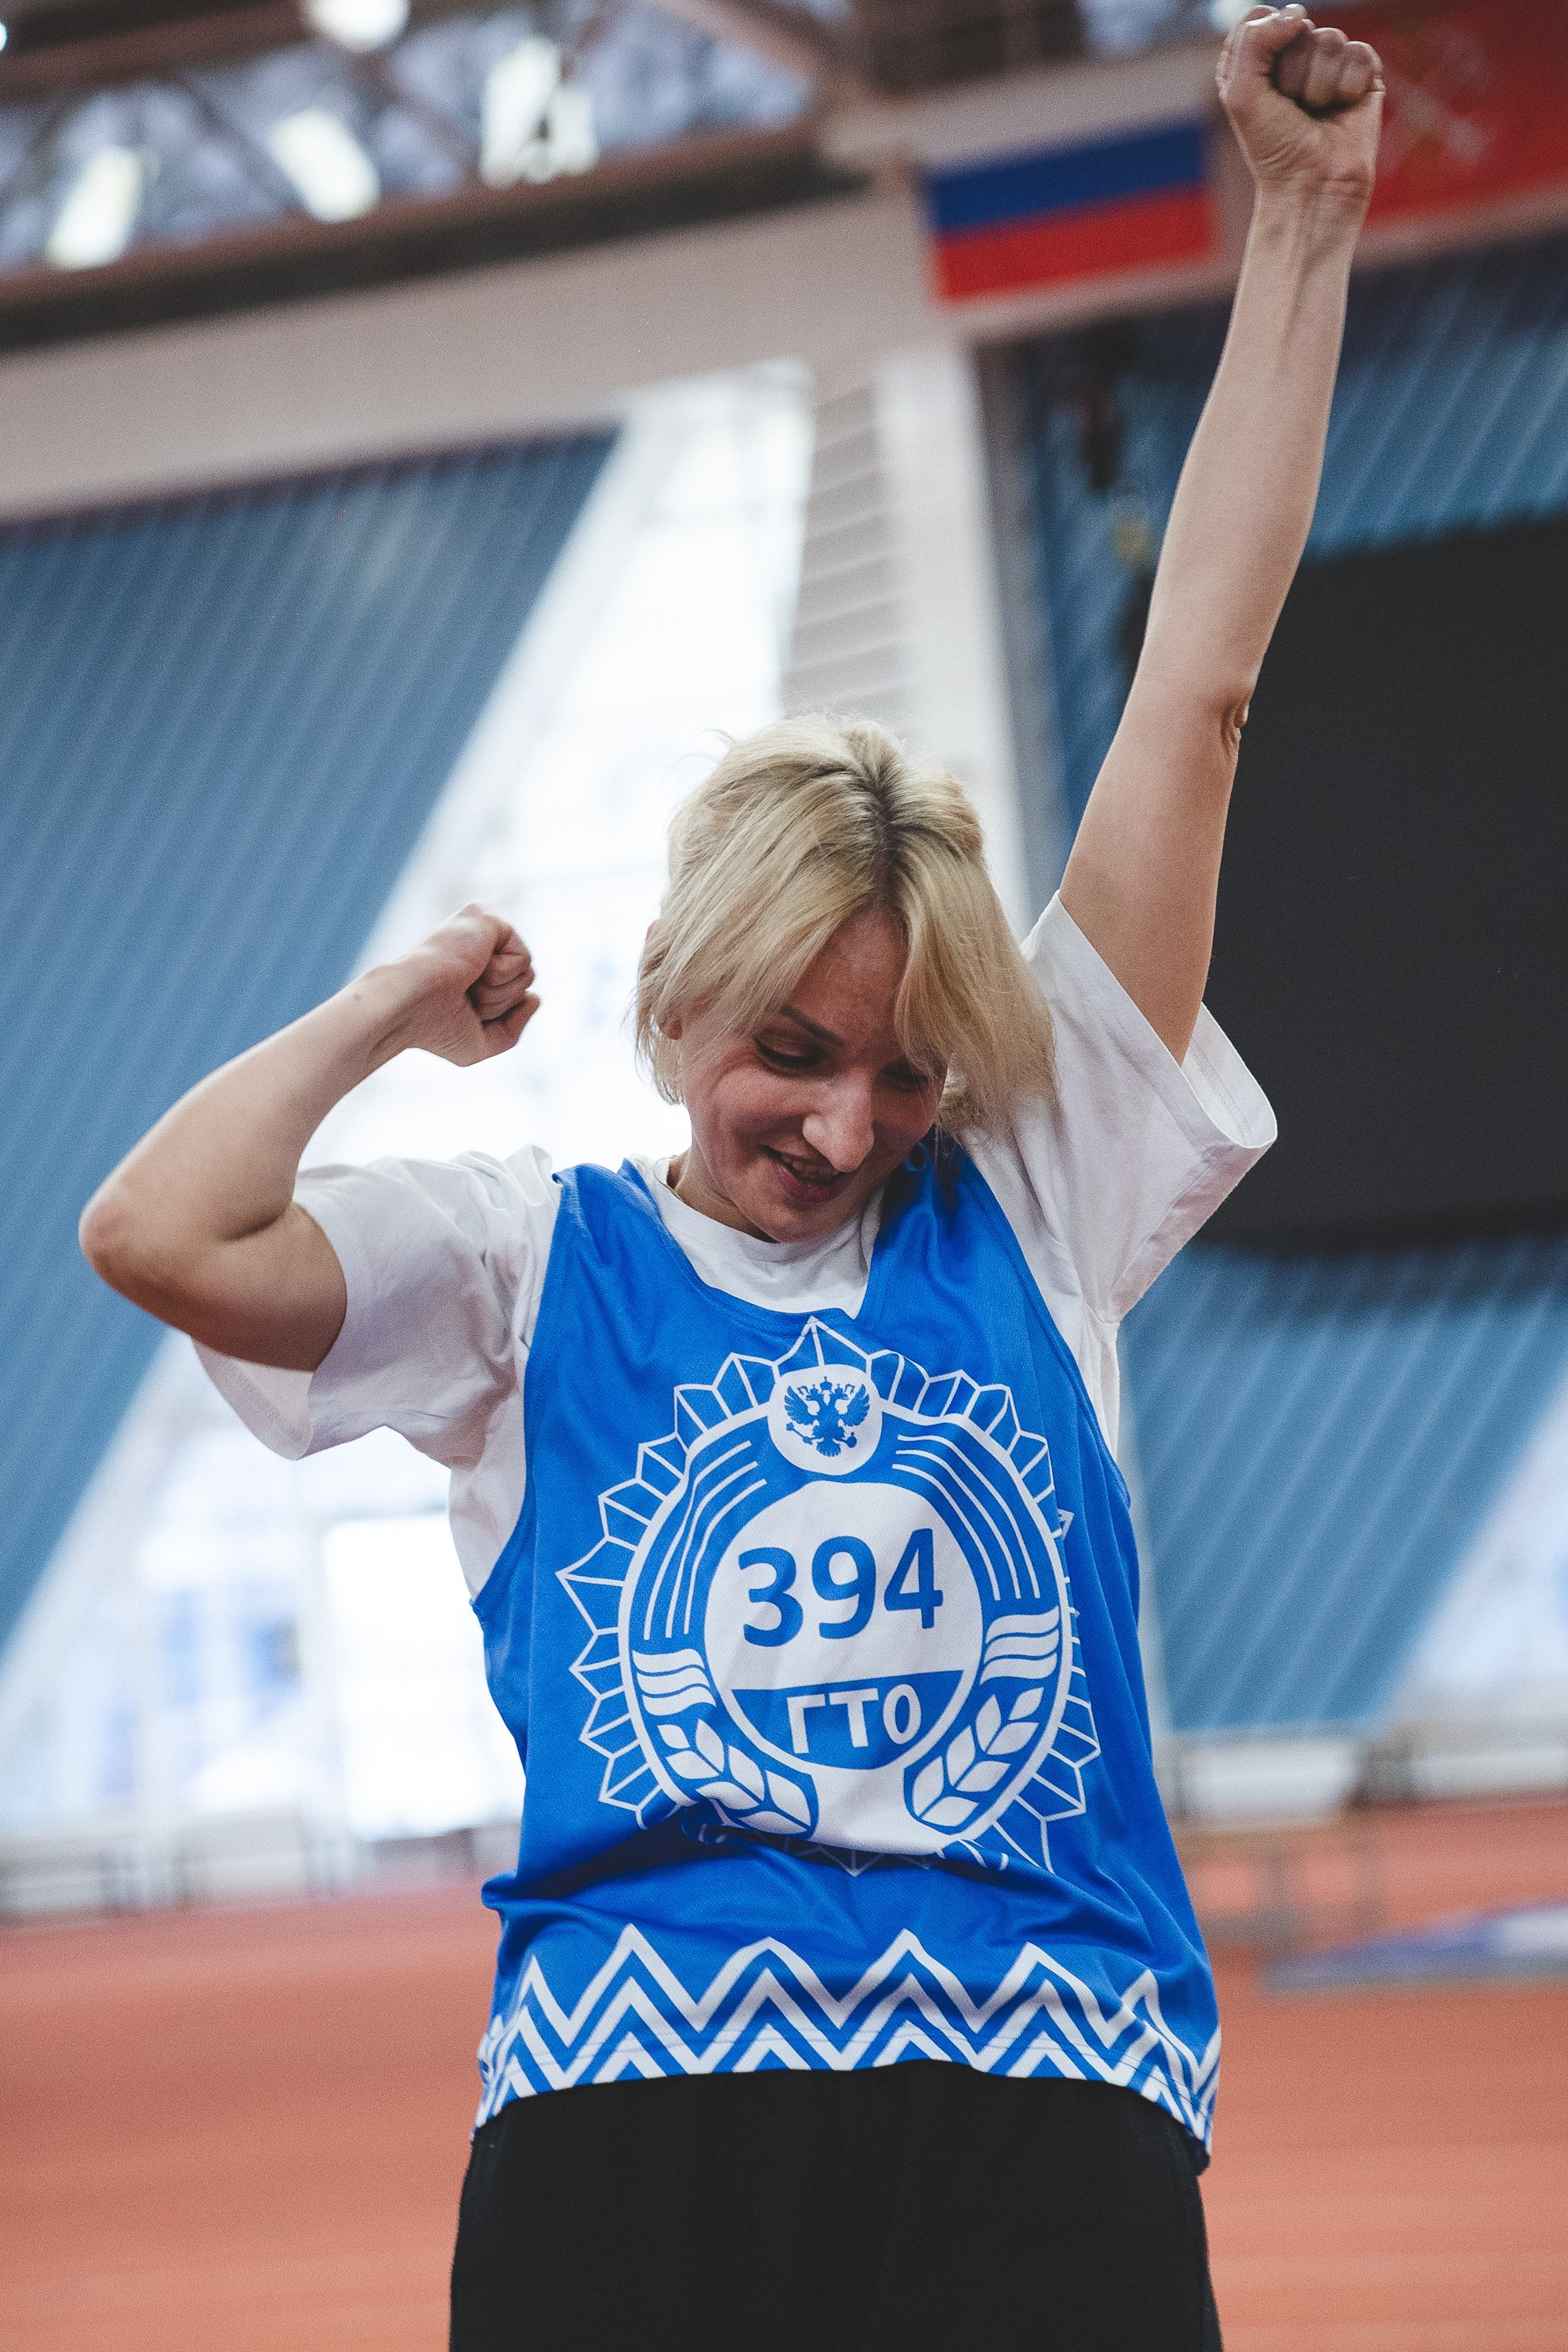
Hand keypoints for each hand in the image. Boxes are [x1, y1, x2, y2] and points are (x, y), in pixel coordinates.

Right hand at [381, 903, 538, 1066]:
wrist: (408, 1006)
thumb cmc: (433, 1028)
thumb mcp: (480, 1043)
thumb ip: (513, 1028)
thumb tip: (535, 998)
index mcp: (470, 966)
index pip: (514, 995)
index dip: (495, 1014)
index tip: (458, 1010)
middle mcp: (476, 944)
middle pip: (525, 984)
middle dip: (500, 1003)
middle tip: (462, 996)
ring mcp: (480, 928)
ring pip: (528, 974)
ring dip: (499, 992)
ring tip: (463, 983)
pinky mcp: (487, 918)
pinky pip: (524, 959)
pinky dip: (501, 975)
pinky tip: (470, 967)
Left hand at [1219, 7, 1382, 213]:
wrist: (1312, 187)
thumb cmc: (1273, 149)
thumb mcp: (1242, 93)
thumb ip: (1254, 40)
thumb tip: (1298, 11)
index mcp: (1256, 61)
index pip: (1259, 17)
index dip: (1261, 47)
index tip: (1262, 87)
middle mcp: (1293, 57)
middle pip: (1297, 27)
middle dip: (1292, 73)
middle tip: (1292, 110)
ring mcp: (1330, 64)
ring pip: (1329, 40)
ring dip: (1319, 85)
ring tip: (1316, 114)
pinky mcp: (1363, 74)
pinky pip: (1359, 53)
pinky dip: (1348, 86)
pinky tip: (1342, 111)